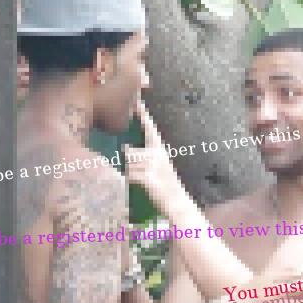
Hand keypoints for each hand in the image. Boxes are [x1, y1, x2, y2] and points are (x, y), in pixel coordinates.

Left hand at [124, 99, 183, 215]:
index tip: (136, 100)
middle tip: (145, 174)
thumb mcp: (159, 165)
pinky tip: (143, 185)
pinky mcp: (147, 178)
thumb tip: (124, 147)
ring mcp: (152, 166)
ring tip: (144, 180)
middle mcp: (156, 154)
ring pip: (128, 164)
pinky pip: (130, 175)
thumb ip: (143, 154)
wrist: (177, 202)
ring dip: (131, 173)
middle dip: (130, 163)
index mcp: (159, 149)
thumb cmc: (166, 184)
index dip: (142, 114)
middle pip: (129, 152)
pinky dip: (132, 181)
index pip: (149, 128)